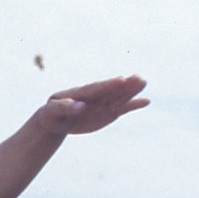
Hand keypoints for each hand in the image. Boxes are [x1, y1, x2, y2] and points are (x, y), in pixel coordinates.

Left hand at [34, 75, 148, 135]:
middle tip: (139, 78)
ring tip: (144, 81)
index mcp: (81, 93)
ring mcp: (103, 103)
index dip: (108, 85)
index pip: (96, 89)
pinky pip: (123, 108)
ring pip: (119, 96)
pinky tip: (146, 101)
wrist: (56, 120)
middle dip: (124, 85)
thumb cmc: (52, 114)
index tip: (121, 80)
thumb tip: (81, 106)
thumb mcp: (53, 111)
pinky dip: (134, 105)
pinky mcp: (108, 112)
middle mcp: (95, 96)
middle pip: (111, 90)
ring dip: (132, 90)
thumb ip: (66, 107)